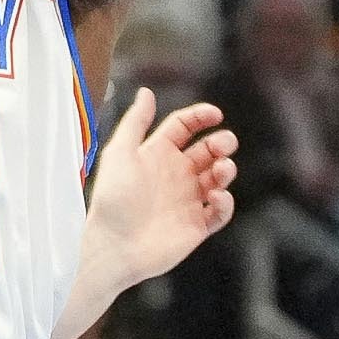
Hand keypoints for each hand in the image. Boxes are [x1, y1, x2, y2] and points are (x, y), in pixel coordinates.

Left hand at [82, 90, 238, 288]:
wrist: (113, 246)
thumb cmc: (112, 200)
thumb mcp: (119, 153)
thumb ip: (135, 122)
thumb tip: (146, 92)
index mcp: (158, 154)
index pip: (185, 127)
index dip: (201, 116)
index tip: (215, 114)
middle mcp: (176, 174)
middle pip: (208, 150)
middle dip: (221, 143)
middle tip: (224, 144)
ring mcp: (188, 200)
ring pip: (218, 178)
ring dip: (226, 170)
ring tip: (222, 170)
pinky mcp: (196, 226)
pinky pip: (220, 212)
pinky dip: (225, 203)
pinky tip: (216, 197)